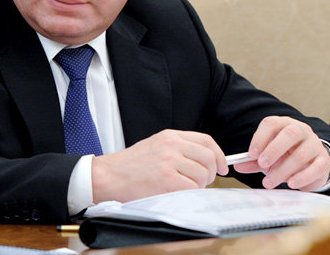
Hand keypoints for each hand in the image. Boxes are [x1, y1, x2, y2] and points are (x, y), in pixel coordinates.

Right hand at [91, 129, 228, 202]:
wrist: (108, 176)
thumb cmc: (129, 166)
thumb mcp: (155, 146)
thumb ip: (177, 149)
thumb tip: (202, 161)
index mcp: (170, 136)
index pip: (206, 140)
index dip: (219, 155)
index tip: (222, 166)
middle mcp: (171, 145)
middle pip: (209, 157)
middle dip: (211, 173)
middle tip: (202, 182)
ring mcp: (169, 161)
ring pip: (203, 174)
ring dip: (199, 186)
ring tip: (184, 188)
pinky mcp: (166, 179)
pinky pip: (192, 188)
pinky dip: (190, 194)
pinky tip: (177, 193)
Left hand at [233, 116, 329, 190]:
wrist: (311, 164)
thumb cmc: (286, 156)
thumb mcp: (268, 157)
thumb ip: (253, 161)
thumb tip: (237, 166)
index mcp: (284, 124)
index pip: (271, 123)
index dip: (260, 138)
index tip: (251, 154)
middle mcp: (301, 130)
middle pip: (289, 134)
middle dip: (273, 150)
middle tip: (262, 165)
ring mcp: (315, 144)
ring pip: (300, 154)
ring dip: (282, 170)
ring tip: (269, 182)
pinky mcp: (324, 160)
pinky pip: (314, 168)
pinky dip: (301, 177)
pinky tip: (290, 183)